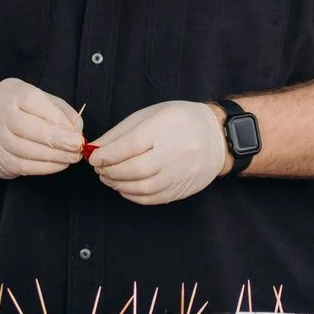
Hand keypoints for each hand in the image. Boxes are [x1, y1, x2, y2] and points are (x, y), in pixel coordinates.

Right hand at [0, 78, 83, 178]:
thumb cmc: (24, 111)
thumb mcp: (42, 100)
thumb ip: (61, 112)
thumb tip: (77, 131)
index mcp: (11, 92)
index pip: (33, 101)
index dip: (56, 118)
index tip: (75, 131)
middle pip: (27, 128)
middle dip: (57, 139)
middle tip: (77, 147)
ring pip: (25, 150)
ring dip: (54, 156)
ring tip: (72, 157)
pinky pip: (23, 166)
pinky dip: (45, 167)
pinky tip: (59, 164)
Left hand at [89, 101, 228, 204]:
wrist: (218, 137)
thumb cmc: (181, 121)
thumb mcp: (151, 115)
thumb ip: (121, 132)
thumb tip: (95, 149)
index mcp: (167, 125)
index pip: (130, 145)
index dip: (107, 155)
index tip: (94, 158)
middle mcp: (177, 150)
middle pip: (135, 169)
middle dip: (110, 172)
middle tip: (100, 170)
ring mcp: (182, 172)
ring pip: (143, 187)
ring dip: (119, 185)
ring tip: (109, 178)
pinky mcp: (184, 188)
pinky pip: (153, 198)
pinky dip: (133, 195)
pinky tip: (124, 187)